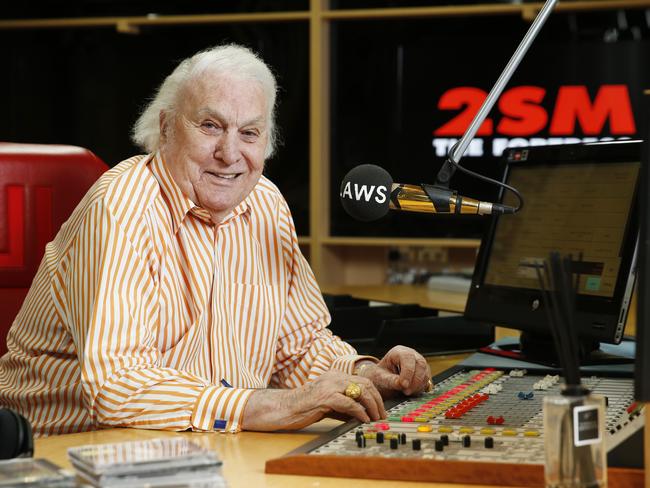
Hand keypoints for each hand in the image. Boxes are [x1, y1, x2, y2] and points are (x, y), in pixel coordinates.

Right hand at [241, 371, 385, 430]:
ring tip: (375, 418)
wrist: (284, 408)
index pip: (362, 381)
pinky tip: (364, 419)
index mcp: (335, 376)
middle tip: (382, 414)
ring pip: (360, 391)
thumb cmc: (303, 407)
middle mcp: (334, 377)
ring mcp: (329, 386)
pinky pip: (349, 403)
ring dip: (372, 406)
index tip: (380, 408)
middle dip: (377, 400)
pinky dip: (360, 411)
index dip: (375, 394)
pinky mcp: (325, 397)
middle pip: (365, 384)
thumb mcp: (328, 404)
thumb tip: (362, 414)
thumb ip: (344, 406)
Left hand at [357, 345, 430, 396]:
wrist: (382, 380)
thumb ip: (390, 380)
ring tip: (406, 392)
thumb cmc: (380, 376)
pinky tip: (411, 392)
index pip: (407, 358)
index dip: (407, 371)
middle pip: (420, 364)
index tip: (403, 385)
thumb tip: (401, 384)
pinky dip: (420, 388)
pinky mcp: (423, 372)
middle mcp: (411, 354)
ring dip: (418, 385)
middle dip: (415, 380)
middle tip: (406, 392)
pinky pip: (426, 380)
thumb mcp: (381, 377)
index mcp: (398, 351)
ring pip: (425, 372)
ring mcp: (419, 363)